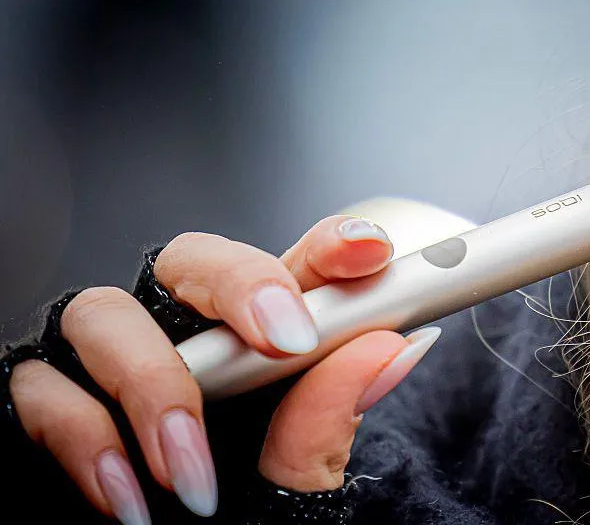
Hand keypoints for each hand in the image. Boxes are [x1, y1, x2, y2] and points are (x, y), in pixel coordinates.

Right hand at [9, 215, 439, 523]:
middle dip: (239, 283)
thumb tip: (388, 350)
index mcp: (255, 342)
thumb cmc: (247, 515)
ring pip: (103, 312)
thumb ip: (328, 418)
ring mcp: (108, 363)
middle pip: (191, 258)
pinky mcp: (50, 400)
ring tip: (192, 471)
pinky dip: (89, 440)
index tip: (369, 253)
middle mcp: (180, 335)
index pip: (293, 270)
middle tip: (284, 342)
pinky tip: (132, 496)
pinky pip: (45, 388)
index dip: (330, 248)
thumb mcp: (294, 477)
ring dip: (154, 385)